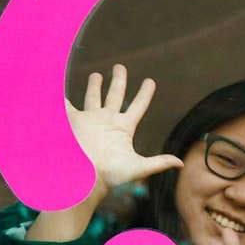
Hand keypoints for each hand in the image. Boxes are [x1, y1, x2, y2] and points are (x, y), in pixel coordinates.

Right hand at [70, 64, 182, 201]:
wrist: (84, 178)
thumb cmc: (111, 174)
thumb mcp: (139, 167)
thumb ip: (159, 162)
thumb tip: (182, 163)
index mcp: (124, 128)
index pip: (138, 106)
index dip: (145, 93)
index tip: (150, 81)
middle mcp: (107, 121)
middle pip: (115, 96)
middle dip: (118, 81)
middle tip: (120, 66)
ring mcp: (90, 121)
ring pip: (93, 97)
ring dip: (95, 85)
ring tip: (97, 74)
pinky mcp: (73, 122)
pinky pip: (68, 106)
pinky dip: (64, 97)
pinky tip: (63, 88)